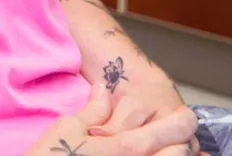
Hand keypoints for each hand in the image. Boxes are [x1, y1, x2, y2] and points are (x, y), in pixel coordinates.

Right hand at [26, 83, 198, 155]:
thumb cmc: (53, 155)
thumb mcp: (69, 127)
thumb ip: (93, 110)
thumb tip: (103, 90)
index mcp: (125, 147)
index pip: (170, 134)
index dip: (182, 123)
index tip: (186, 116)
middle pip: (178, 154)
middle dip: (182, 143)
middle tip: (179, 134)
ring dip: (174, 155)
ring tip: (171, 147)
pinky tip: (155, 154)